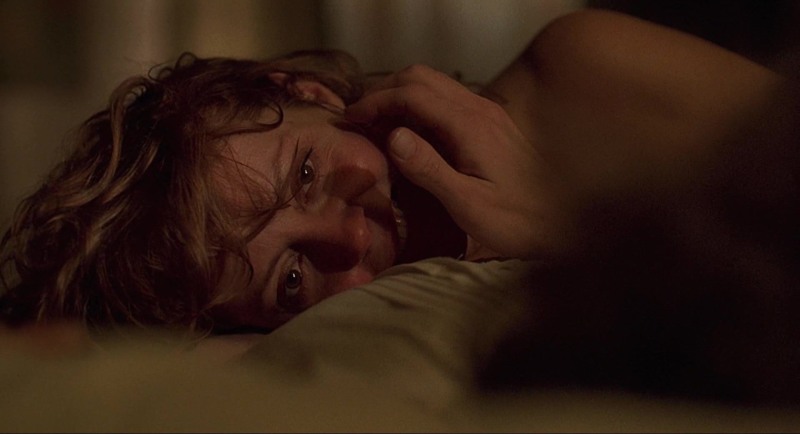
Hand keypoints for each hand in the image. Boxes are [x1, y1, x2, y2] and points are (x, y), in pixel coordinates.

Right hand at [346, 65, 571, 259]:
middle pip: (420, 77)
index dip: (377, 101)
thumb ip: (430, 170)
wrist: (563, 219)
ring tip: (376, 124)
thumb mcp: (469, 204)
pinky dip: (416, 105)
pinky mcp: (487, 122)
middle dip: (383, 91)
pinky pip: (444, 99)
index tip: (352, 120)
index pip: (413, 93)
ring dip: (399, 95)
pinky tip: (406, 132)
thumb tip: (392, 136)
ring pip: (432, 84)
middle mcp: (478, 109)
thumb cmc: (516, 220)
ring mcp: (485, 112)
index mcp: (470, 125)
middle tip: (359, 119)